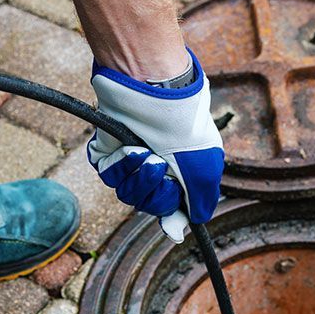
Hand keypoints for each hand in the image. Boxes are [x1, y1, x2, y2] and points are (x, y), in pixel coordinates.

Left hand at [87, 49, 223, 242]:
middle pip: (149, 205)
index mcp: (181, 173)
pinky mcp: (109, 152)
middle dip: (155, 192)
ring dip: (139, 177)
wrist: (155, 91)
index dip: (170, 216)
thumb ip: (201, 200)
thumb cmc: (184, 126)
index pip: (172, 207)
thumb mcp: (205, 167)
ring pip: (128, 194)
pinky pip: (110, 176)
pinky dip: (122, 166)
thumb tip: (194, 222)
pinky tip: (131, 148)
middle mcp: (156, 168)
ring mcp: (132, 161)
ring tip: (146, 153)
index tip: (170, 222)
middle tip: (161, 167)